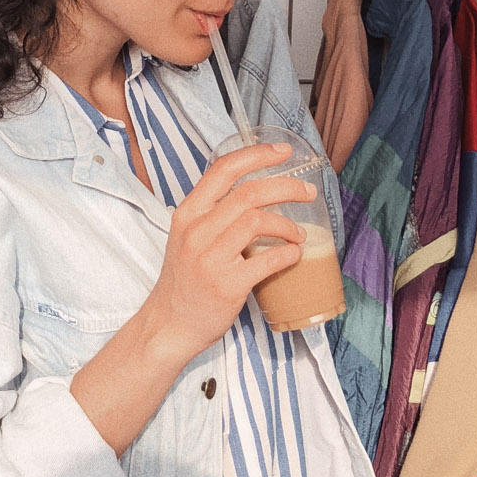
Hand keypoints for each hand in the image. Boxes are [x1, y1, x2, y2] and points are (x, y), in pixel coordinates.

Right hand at [145, 141, 314, 364]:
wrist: (169, 324)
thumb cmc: (185, 280)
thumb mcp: (187, 237)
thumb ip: (212, 214)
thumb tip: (255, 194)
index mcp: (187, 214)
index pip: (223, 170)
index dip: (257, 155)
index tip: (283, 152)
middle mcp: (196, 231)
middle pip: (249, 193)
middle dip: (286, 187)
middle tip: (307, 192)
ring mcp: (210, 258)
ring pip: (259, 221)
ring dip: (288, 225)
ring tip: (298, 234)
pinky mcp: (227, 285)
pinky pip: (268, 259)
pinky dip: (288, 254)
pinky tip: (293, 256)